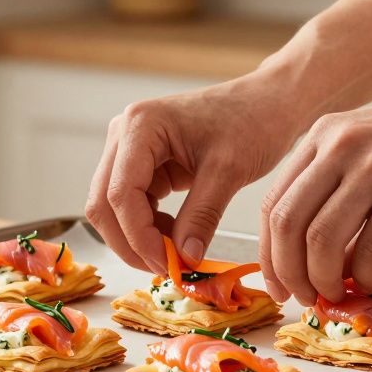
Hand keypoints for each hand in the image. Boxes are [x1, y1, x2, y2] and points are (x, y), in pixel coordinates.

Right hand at [85, 76, 307, 273]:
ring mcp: (129, 148)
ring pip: (112, 208)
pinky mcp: (142, 163)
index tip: (168, 265)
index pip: (119, 194)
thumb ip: (201, 216)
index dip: (138, 236)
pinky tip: (175, 236)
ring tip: (175, 253)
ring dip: (137, 237)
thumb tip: (184, 259)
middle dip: (130, 242)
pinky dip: (147, 226)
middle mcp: (124, 134)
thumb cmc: (253, 122)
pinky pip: (131, 204)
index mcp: (140, 126)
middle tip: (166, 268)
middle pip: (103, 203)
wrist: (268, 102)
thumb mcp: (228, 171)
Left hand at [259, 81, 371, 304]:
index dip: (269, 253)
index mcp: (324, 134)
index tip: (279, 283)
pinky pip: (371, 249)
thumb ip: (339, 187)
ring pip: (321, 240)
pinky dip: (366, 277)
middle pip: (288, 224)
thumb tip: (311, 254)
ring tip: (337, 294)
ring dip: (323, 280)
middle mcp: (342, 144)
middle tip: (306, 298)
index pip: (273, 203)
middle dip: (289, 273)